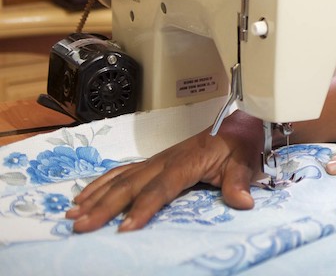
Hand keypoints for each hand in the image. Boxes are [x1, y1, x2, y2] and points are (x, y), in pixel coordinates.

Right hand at [65, 111, 265, 232]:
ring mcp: (155, 160)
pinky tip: (83, 197)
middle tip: (82, 226)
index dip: (143, 207)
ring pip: (120, 179)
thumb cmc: (238, 146)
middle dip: (105, 207)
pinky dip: (100, 184)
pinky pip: (121, 172)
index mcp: (186, 162)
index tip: (125, 228)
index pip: (161, 187)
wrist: (236, 125)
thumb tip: (243, 202)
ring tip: (73, 215)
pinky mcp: (151, 162)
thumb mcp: (244, 163)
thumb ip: (239, 183)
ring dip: (96, 196)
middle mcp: (164, 160)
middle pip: (130, 185)